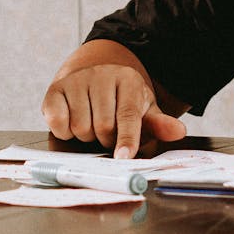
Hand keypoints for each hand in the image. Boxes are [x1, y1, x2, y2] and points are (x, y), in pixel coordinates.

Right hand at [42, 62, 186, 158]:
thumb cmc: (121, 101)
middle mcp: (101, 75)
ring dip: (86, 136)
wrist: (93, 79)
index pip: (128, 114)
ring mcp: (76, 81)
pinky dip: (65, 131)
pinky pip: (58, 123)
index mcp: (128, 80)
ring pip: (80, 127)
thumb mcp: (144, 110)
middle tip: (108, 133)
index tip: (124, 157)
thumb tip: (178, 131)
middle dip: (106, 139)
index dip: (127, 139)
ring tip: (91, 124)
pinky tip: (73, 121)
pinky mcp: (55, 90)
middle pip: (103, 126)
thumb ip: (159, 124)